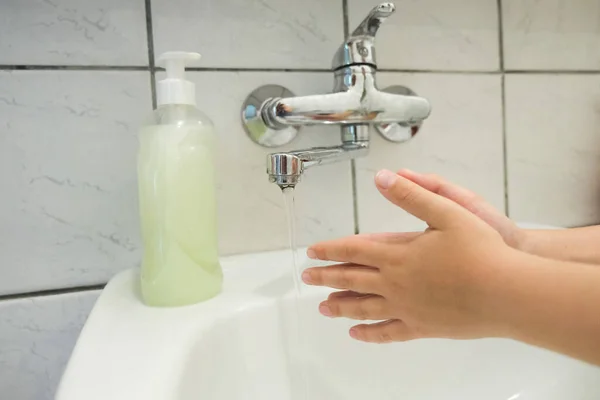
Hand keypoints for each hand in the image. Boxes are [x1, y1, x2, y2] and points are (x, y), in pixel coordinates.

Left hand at [302, 170, 514, 342]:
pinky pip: (388, 332)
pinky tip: (356, 333)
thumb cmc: (481, 250)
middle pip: (351, 280)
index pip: (353, 250)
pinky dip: (369, 333)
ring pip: (363, 308)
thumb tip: (381, 177)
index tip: (312, 252)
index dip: (330, 250)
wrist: (507, 293)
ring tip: (322, 307)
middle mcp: (395, 283)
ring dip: (340, 306)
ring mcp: (406, 308)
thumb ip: (411, 194)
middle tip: (307, 279)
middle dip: (327, 278)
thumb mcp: (448, 210)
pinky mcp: (422, 327)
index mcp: (397, 254)